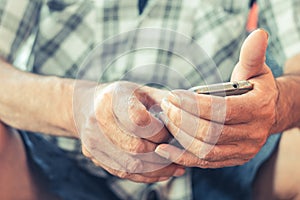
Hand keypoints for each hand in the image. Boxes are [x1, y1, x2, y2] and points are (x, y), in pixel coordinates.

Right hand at [73, 81, 184, 181]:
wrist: (86, 105)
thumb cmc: (120, 96)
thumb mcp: (142, 91)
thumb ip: (166, 102)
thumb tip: (192, 117)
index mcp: (112, 98)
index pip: (138, 120)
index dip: (159, 130)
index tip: (169, 132)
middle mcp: (98, 120)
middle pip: (135, 147)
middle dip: (161, 152)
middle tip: (177, 152)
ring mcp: (92, 140)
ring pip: (130, 165)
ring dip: (157, 170)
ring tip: (176, 167)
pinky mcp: (93, 155)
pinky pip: (122, 172)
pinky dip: (145, 176)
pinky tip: (161, 173)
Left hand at [155, 29, 278, 167]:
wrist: (270, 113)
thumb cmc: (257, 88)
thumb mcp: (256, 70)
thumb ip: (252, 55)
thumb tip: (258, 33)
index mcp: (257, 109)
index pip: (221, 110)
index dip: (193, 105)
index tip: (172, 96)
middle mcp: (252, 134)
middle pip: (210, 132)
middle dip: (182, 119)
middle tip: (165, 105)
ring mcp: (243, 150)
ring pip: (204, 149)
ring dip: (180, 135)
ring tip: (165, 119)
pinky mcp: (233, 160)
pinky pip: (204, 163)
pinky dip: (182, 157)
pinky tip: (163, 149)